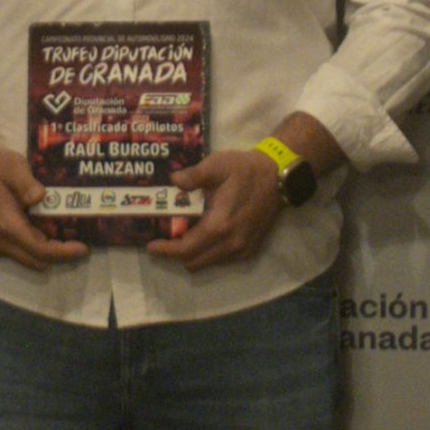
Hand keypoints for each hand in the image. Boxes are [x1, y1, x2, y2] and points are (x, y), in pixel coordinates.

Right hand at [0, 108, 85, 272]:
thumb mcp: (12, 166)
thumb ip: (26, 183)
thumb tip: (40, 197)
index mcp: (6, 226)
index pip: (41, 251)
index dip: (65, 253)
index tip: (84, 248)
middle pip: (37, 262)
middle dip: (59, 255)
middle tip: (77, 240)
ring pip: (28, 260)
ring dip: (47, 252)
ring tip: (64, 235)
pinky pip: (19, 254)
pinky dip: (34, 248)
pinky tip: (43, 230)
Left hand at [147, 150, 281, 272]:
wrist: (278, 177)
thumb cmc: (245, 170)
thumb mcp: (217, 166)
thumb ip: (193, 176)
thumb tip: (172, 181)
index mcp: (220, 226)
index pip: (186, 249)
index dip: (166, 251)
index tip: (151, 246)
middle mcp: (231, 244)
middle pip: (194, 262)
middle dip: (176, 253)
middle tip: (167, 236)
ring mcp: (243, 250)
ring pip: (208, 263)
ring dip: (193, 253)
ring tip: (186, 233)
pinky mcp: (251, 250)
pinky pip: (222, 260)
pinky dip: (209, 252)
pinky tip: (206, 233)